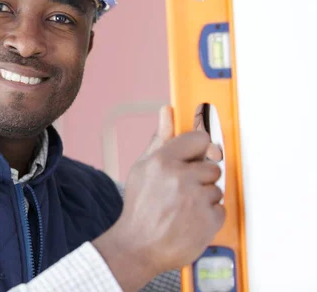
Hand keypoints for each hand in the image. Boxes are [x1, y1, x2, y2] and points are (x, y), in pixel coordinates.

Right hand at [93, 105, 223, 290]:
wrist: (139, 246)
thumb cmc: (140, 207)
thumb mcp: (143, 168)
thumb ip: (160, 139)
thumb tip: (167, 111)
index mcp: (163, 161)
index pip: (199, 139)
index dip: (198, 149)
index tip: (196, 156)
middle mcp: (180, 177)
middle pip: (212, 166)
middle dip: (200, 178)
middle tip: (182, 190)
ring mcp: (196, 199)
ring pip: (216, 188)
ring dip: (204, 198)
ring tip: (183, 207)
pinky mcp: (209, 219)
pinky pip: (220, 208)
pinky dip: (209, 216)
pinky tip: (190, 220)